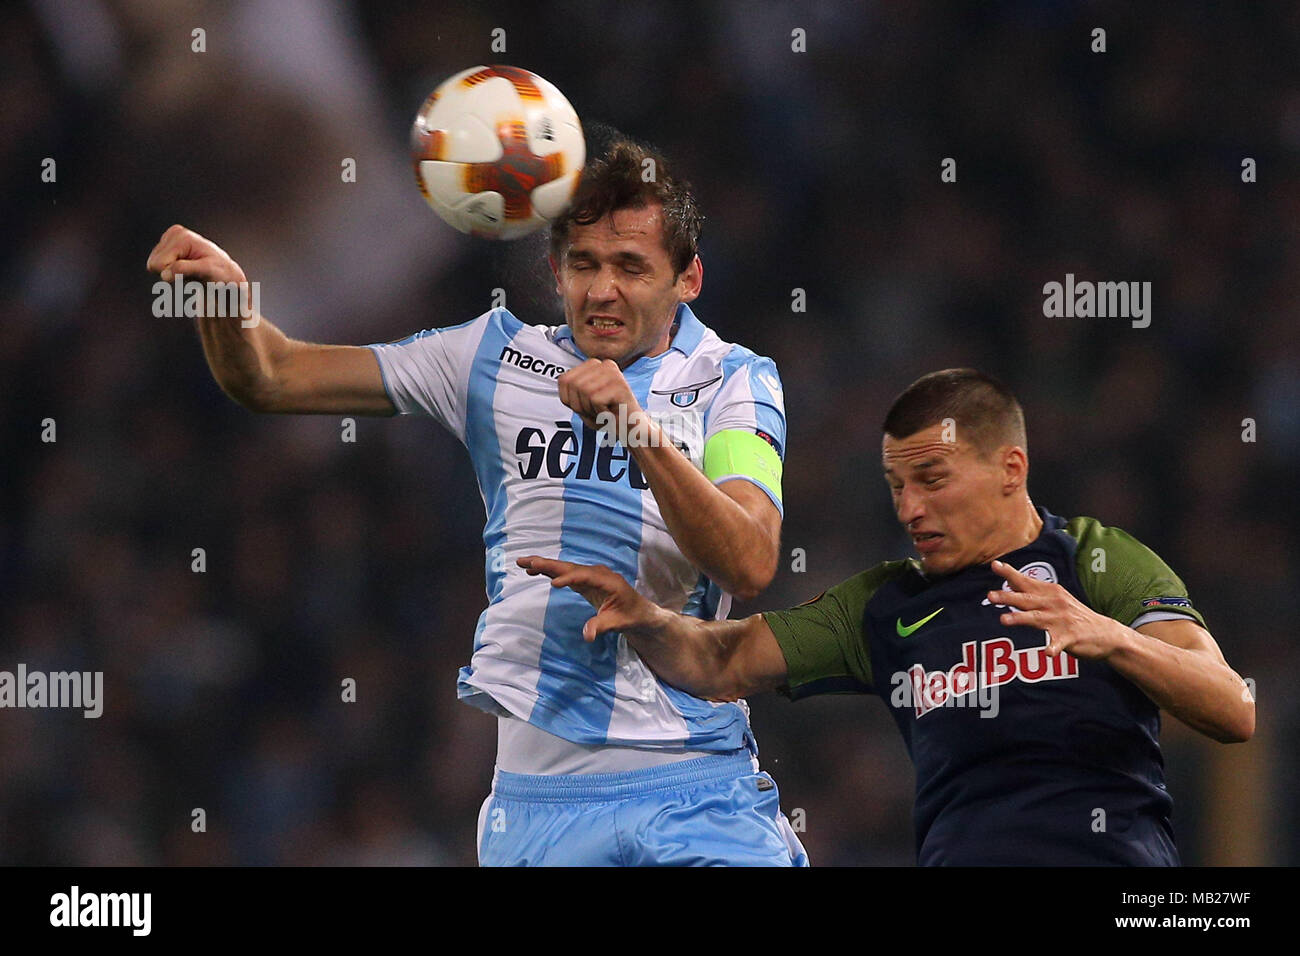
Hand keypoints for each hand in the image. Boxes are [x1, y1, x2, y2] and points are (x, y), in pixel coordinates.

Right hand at [147, 224, 246, 285]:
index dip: (173, 273)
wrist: (225, 274)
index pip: (159, 264)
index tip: (192, 272)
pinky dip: (170, 270)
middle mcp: (175, 234)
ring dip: (171, 272)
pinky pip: (156, 265)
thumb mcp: (206, 271)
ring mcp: (170, 239)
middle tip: (191, 271)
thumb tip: (164, 274)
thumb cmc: (219, 273)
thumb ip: (184, 270)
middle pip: (153, 264)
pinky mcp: (168, 246)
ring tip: (189, 269)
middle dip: (171, 272)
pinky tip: (185, 267)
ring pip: (153, 265)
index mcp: (182, 236)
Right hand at [517, 556, 664, 641]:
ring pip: (564, 568)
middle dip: (549, 564)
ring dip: (544, 565)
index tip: (553, 585)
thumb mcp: (618, 623)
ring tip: (523, 563)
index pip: (584, 577)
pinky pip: (564, 573)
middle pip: (570, 567)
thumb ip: (601, 626)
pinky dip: (549, 571)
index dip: (569, 579)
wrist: (638, 610)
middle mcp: (597, 573)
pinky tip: (533, 570)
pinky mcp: (583, 580)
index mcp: (607, 580)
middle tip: (528, 562)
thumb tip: (587, 636)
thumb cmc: (630, 615)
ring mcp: (589, 575)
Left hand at [556, 359, 642, 434]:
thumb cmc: (608, 416)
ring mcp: (614, 373)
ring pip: (584, 391)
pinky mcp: (620, 385)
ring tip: (604, 412)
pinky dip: (600, 413)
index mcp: (594, 365)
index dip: (570, 400)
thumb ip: (570, 389)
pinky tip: (611, 413)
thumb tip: (563, 379)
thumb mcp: (582, 400)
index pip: (564, 380)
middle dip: (580, 405)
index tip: (586, 405)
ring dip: (591, 409)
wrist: (630, 429)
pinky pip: (596, 400)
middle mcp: (605, 364)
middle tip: (596, 411)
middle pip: (573, 385)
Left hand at [989, 559, 1127, 659]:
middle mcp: (1054, 604)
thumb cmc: (1075, 616)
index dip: (1010, 573)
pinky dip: (1052, 648)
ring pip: (1036, 618)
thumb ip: (1033, 593)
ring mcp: (1062, 621)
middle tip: (990, 596)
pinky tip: (1046, 653)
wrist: (1106, 634)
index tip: (995, 565)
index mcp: (1050, 593)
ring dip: (1020, 619)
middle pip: (1026, 599)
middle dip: (1008, 597)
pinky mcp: (1070, 638)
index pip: (1026, 581)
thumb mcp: (1055, 599)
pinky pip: (1058, 643)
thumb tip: (1008, 583)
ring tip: (1004, 620)